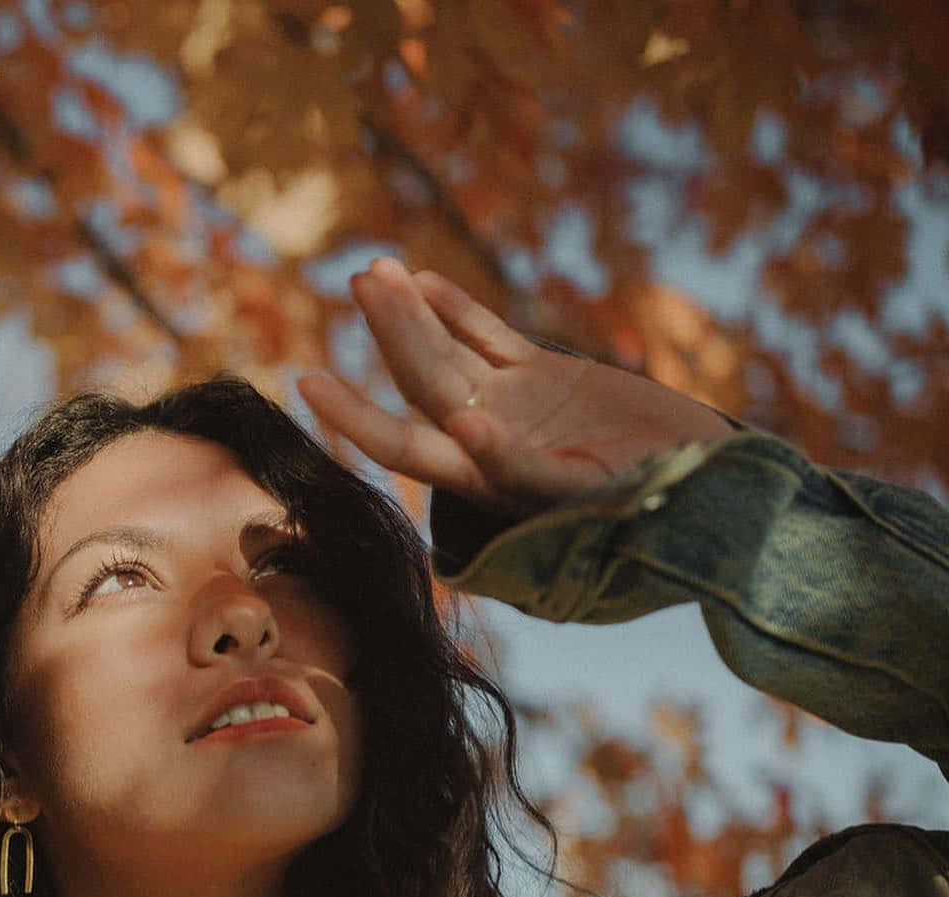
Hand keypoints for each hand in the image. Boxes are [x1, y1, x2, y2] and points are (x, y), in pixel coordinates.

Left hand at [298, 258, 734, 519]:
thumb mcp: (597, 494)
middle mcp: (487, 444)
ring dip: (408, 315)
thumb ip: (530, 469)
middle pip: (422, 387)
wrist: (708, 484)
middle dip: (388, 337)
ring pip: (446, 354)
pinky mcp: (542, 376)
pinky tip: (418, 278)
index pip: (408, 450)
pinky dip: (455, 308)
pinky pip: (488, 334)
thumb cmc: (660, 503)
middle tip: (359, 285)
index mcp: (489, 482)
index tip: (310, 382)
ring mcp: (512, 405)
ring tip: (370, 270)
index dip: (359, 419)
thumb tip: (469, 431)